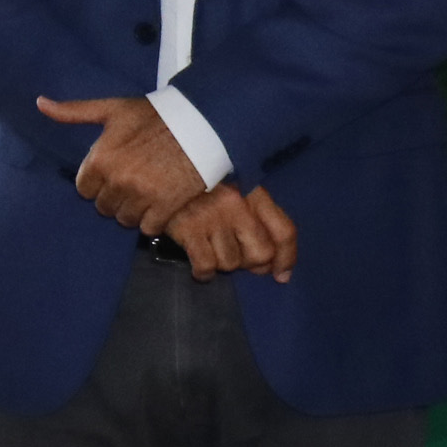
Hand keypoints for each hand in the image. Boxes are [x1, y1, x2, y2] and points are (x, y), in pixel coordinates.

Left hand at [38, 95, 208, 235]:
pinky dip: (153, 219)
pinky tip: (160, 202)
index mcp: (101, 159)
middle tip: (131, 180)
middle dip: (114, 196)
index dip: (97, 181)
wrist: (200, 124)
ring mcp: (142, 197)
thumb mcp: (112, 109)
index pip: (83, 189)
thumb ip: (74, 112)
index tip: (112, 172)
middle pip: (103, 206)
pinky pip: (148, 228)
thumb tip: (40, 103)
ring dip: (133, 209)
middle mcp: (118, 181)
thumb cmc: (154, 116)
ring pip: (124, 219)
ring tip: (146, 191)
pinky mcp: (165, 208)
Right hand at [161, 184, 297, 282]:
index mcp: (252, 192)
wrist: (159, 171)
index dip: (287, 259)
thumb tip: (280, 272)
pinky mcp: (189, 229)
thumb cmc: (202, 186)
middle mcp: (237, 204)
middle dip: (250, 264)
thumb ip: (259, 223)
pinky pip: (206, 267)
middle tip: (236, 257)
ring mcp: (213, 217)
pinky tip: (198, 263)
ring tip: (209, 247)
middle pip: (261, 253)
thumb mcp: (234, 191)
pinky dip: (203, 272)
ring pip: (231, 263)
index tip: (281, 275)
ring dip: (221, 263)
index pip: (284, 231)